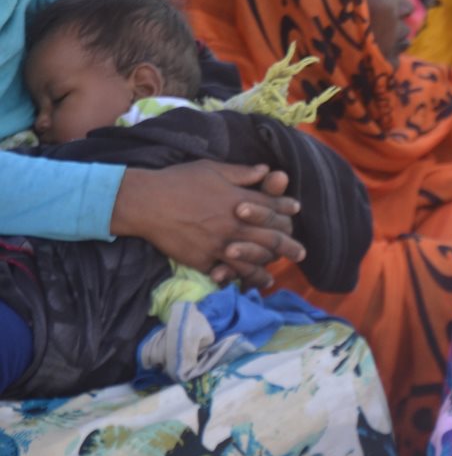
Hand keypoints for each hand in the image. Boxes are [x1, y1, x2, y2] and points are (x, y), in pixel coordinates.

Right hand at [110, 161, 305, 288]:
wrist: (145, 202)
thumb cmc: (178, 181)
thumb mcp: (212, 169)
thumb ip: (242, 173)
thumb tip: (266, 169)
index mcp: (240, 200)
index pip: (274, 208)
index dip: (286, 209)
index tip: (295, 211)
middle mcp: (235, 225)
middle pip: (271, 238)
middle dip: (289, 246)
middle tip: (301, 254)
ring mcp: (221, 245)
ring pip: (252, 261)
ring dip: (266, 269)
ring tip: (273, 277)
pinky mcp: (204, 260)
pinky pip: (226, 273)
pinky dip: (238, 280)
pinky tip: (245, 285)